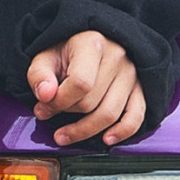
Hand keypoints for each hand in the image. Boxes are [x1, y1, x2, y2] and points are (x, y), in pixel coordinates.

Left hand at [26, 30, 145, 149]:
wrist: (91, 40)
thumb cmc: (67, 51)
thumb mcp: (45, 57)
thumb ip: (39, 75)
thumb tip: (46, 95)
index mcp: (92, 44)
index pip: (80, 83)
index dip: (59, 102)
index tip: (43, 106)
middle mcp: (117, 57)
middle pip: (91, 102)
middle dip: (67, 113)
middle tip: (49, 113)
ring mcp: (131, 74)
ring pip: (110, 114)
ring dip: (84, 130)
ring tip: (65, 134)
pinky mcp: (139, 88)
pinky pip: (136, 116)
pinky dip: (122, 132)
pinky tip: (106, 139)